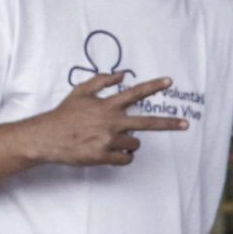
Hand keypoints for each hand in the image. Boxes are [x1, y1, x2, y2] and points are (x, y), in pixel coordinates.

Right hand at [24, 71, 185, 166]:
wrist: (47, 137)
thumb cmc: (65, 114)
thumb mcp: (80, 92)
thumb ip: (101, 81)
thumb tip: (121, 74)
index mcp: (107, 106)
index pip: (135, 93)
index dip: (153, 87)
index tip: (170, 81)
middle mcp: (111, 122)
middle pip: (148, 123)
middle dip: (169, 124)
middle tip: (185, 124)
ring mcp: (108, 140)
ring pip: (135, 144)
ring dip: (129, 143)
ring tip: (111, 140)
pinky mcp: (103, 156)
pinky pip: (125, 159)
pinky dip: (122, 157)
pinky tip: (111, 152)